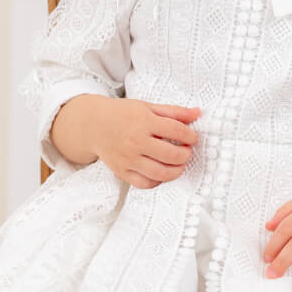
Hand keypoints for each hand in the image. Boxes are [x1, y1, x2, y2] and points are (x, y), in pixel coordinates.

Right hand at [51, 96, 199, 188]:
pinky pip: (144, 184)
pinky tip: (161, 173)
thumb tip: (198, 113)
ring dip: (176, 171)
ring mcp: (128, 158)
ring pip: (161, 173)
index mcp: (144, 121)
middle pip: (172, 155)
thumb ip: (174, 112)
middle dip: (185, 154)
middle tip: (186, 151)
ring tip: (178, 164)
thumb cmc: (122, 114)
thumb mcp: (147, 107)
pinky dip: (157, 181)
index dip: (190, 136)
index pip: (177, 131)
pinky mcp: (122, 171)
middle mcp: (136, 141)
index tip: (192, 137)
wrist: (93, 125)